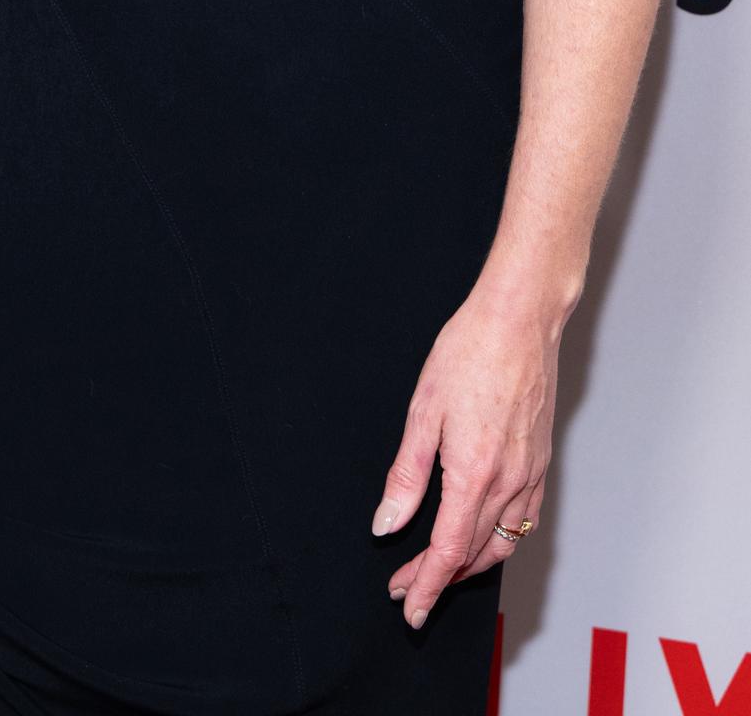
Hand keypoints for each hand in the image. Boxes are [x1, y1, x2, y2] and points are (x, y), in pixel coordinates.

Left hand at [371, 285, 556, 628]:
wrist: (520, 320)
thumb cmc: (468, 353)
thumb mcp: (423, 412)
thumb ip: (406, 475)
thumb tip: (387, 524)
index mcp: (474, 474)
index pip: (448, 551)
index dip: (426, 586)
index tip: (409, 608)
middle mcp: (508, 483)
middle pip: (473, 554)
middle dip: (438, 579)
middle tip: (407, 588)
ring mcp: (530, 475)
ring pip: (502, 544)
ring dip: (469, 565)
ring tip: (437, 569)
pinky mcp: (540, 463)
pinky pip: (522, 521)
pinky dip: (499, 542)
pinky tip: (481, 537)